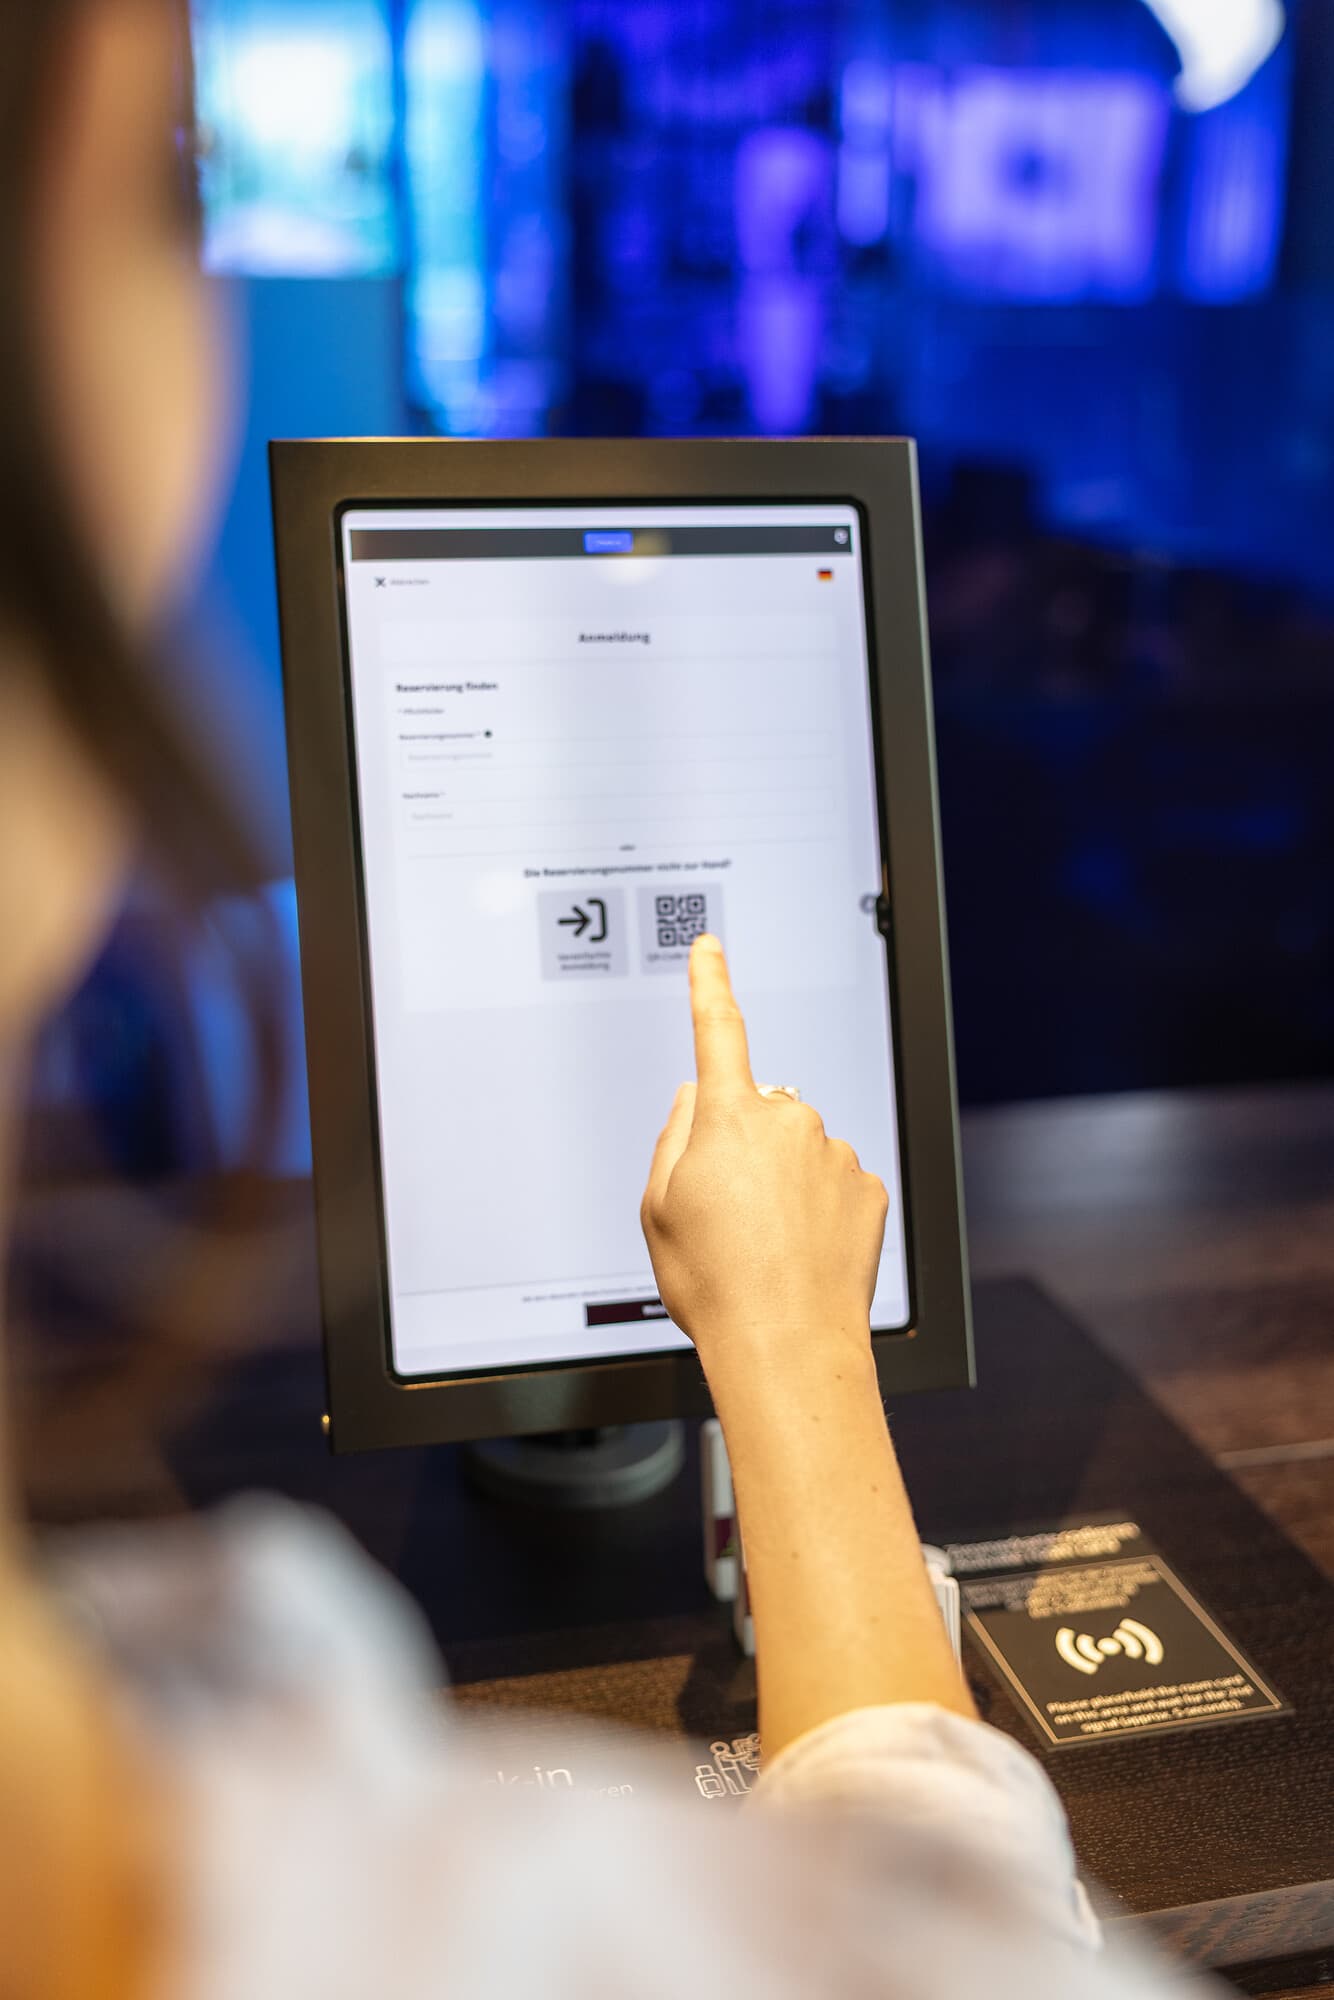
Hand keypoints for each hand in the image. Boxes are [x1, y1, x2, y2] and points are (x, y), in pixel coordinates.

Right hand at [640, 935, 888, 1369]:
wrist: (787, 1346)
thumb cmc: (715, 1284)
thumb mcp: (659, 1209)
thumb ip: (674, 1138)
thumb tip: (697, 1100)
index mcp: (729, 1118)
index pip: (717, 1030)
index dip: (710, 984)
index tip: (709, 949)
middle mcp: (790, 1121)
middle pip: (760, 1113)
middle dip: (745, 1147)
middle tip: (727, 1214)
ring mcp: (836, 1153)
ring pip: (801, 1152)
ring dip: (785, 1183)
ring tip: (766, 1245)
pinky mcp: (870, 1187)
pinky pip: (836, 1183)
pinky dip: (820, 1210)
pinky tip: (803, 1251)